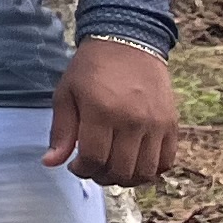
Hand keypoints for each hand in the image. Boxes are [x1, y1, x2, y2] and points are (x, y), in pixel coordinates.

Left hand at [46, 40, 178, 186]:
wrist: (128, 43)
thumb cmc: (91, 69)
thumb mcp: (66, 93)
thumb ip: (61, 131)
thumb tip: (51, 163)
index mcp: (101, 111)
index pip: (94, 158)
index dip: (82, 169)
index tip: (75, 165)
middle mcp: (132, 120)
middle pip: (120, 170)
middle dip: (101, 176)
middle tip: (93, 168)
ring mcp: (156, 124)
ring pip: (145, 172)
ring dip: (126, 179)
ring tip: (112, 167)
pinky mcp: (172, 124)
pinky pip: (166, 161)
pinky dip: (150, 170)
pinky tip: (134, 162)